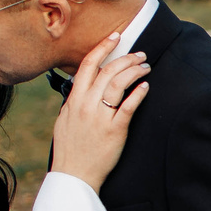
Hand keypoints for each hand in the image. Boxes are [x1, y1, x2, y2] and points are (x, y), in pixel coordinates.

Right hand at [49, 33, 149, 191]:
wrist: (74, 175)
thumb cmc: (70, 149)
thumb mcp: (65, 120)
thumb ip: (74, 102)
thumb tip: (80, 88)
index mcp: (73, 100)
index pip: (87, 65)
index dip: (103, 47)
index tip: (115, 36)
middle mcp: (86, 105)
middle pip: (108, 71)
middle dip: (126, 58)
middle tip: (140, 54)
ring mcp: (100, 117)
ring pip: (118, 84)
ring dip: (134, 71)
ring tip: (145, 67)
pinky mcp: (114, 130)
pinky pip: (128, 107)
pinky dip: (138, 94)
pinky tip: (145, 86)